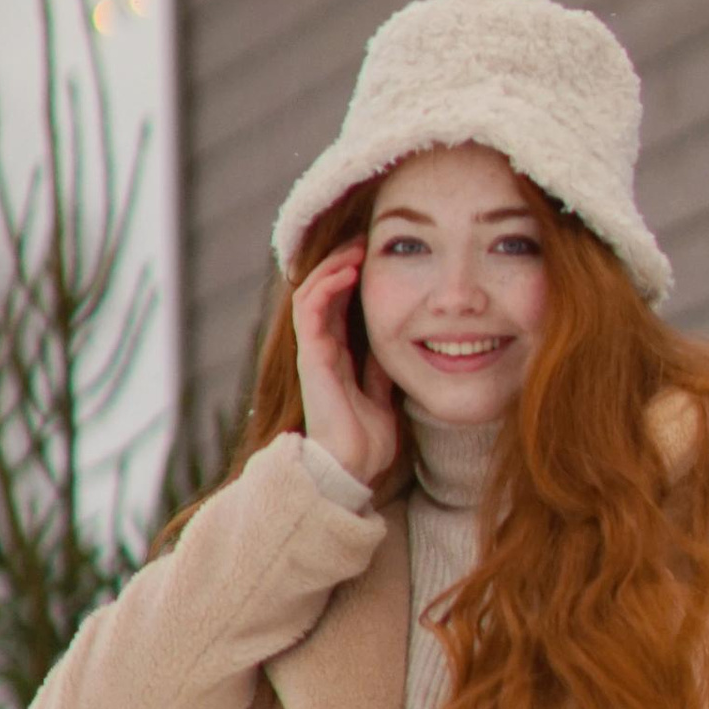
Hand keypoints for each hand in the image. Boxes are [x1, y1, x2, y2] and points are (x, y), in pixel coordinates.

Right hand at [290, 244, 401, 490]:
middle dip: (341, 261)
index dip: (352, 276)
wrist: (353, 469)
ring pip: (311, 292)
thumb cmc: (367, 441)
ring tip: (356, 248)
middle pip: (322, 291)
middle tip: (365, 239)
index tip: (375, 254)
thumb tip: (397, 344)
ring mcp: (313, 352)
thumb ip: (380, 369)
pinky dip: (327, 285)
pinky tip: (348, 271)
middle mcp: (322, 350)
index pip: (338, 303)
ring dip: (332, 266)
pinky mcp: (311, 356)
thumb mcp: (382, 394)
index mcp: (337, 356)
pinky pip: (311, 310)